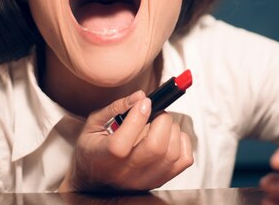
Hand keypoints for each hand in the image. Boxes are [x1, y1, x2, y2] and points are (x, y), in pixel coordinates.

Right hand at [59, 90, 193, 191]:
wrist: (97, 181)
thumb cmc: (95, 149)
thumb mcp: (94, 125)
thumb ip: (115, 108)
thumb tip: (140, 96)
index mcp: (104, 158)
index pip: (122, 143)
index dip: (138, 117)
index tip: (144, 101)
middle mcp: (127, 173)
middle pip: (155, 148)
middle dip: (161, 120)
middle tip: (156, 112)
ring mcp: (146, 179)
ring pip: (172, 153)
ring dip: (173, 130)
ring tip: (161, 123)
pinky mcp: (161, 179)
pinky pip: (184, 160)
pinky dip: (183, 142)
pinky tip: (170, 136)